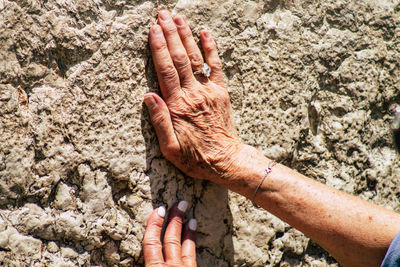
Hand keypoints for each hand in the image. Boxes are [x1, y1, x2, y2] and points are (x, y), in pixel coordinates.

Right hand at [143, 201, 196, 266]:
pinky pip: (194, 258)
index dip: (154, 225)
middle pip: (171, 240)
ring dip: (189, 233)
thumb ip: (143, 265)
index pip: (152, 243)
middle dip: (175, 221)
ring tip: (192, 220)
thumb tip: (137, 255)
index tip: (159, 210)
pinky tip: (194, 242)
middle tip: (181, 205)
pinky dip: (193, 247)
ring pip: (187, 249)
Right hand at [144, 10, 241, 181]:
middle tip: (162, 15)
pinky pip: (216, 66)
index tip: (152, 29)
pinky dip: (211, 48)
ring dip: (186, 36)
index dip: (158, 47)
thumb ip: (159, 121)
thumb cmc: (195, 157)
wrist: (226, 160)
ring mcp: (209, 91)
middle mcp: (193, 94)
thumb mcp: (170, 148)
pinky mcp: (221, 93)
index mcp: (178, 106)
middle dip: (170, 34)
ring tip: (177, 18)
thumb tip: (148, 96)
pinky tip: (204, 32)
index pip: (165, 70)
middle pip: (180, 58)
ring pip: (196, 58)